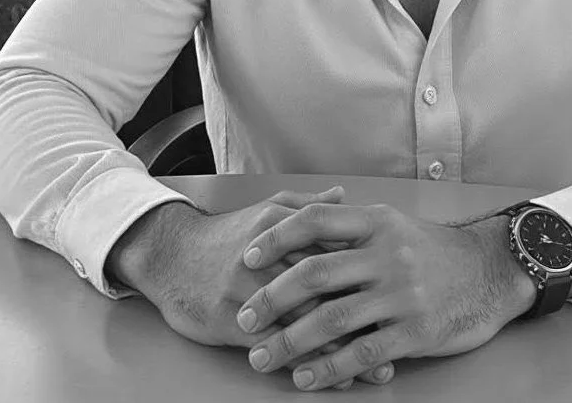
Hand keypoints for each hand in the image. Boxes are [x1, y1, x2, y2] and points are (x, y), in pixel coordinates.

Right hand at [142, 187, 394, 389]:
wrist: (171, 256)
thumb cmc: (227, 235)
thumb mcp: (267, 209)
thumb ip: (308, 206)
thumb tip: (344, 195)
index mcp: (284, 226)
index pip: (337, 251)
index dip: (370, 274)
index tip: (400, 293)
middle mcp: (270, 257)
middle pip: (328, 291)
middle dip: (365, 316)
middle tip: (397, 336)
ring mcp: (250, 290)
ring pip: (306, 322)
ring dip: (344, 348)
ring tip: (376, 368)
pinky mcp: (230, 320)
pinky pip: (275, 346)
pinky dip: (305, 363)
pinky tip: (327, 376)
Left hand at [235, 203, 533, 391]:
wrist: (489, 273)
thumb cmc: (431, 250)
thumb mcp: (394, 225)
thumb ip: (350, 227)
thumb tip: (293, 224)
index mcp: (378, 221)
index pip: (316, 220)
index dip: (277, 237)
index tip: (248, 257)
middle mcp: (388, 254)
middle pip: (316, 273)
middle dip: (272, 298)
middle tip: (245, 317)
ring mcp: (403, 293)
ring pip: (333, 319)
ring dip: (290, 341)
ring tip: (262, 356)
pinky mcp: (416, 331)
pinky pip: (362, 353)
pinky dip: (328, 368)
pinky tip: (305, 377)